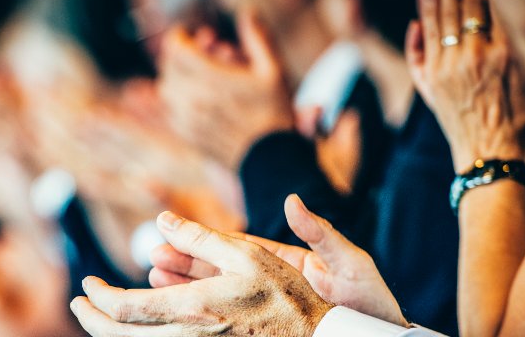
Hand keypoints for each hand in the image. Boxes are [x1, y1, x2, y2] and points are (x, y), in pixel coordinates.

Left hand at [70, 211, 333, 335]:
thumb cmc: (285, 295)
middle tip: (78, 304)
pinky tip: (138, 327)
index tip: (87, 283)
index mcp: (191, 309)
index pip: (123, 310)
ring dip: (110, 334)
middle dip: (91, 321)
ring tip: (99, 316)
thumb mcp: (246, 255)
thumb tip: (162, 219)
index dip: (97, 298)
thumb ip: (200, 237)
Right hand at [149, 195, 406, 326]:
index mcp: (289, 260)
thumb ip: (320, 233)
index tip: (172, 230)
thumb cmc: (373, 300)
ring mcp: (271, 303)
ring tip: (156, 279)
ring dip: (189, 287)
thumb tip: (291, 201)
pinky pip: (235, 316)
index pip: (238, 247)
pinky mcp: (270, 323)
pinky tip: (184, 311)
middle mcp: (274, 281)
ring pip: (222, 294)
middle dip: (186, 264)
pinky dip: (209, 312)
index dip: (204, 238)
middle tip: (152, 258)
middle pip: (221, 270)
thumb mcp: (351, 262)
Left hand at [157, 8, 293, 169]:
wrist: (270, 162)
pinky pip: (170, 110)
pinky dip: (177, 99)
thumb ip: (258, 39)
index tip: (190, 34)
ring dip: (176, 77)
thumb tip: (247, 14)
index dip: (180, 36)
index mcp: (211, 79)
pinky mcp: (187, 135)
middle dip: (180, 55)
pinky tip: (196, 98)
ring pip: (166, 88)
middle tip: (197, 53)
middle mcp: (193, 98)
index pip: (175, 47)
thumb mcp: (273, 71)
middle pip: (168, 66)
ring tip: (196, 76)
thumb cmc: (274, 114)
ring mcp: (187, 119)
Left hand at [406, 0, 524, 172]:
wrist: (492, 153)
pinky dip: (421, 19)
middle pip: (466, 3)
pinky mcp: (430, 80)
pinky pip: (422, 42)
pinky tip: (423, 1)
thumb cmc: (524, 117)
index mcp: (506, 52)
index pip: (496, 4)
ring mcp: (448, 67)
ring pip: (440, 18)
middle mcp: (475, 56)